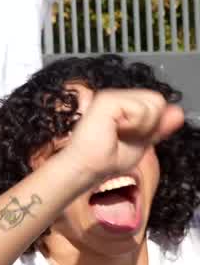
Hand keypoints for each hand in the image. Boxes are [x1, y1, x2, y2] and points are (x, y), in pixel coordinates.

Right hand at [60, 88, 184, 185]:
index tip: (130, 136)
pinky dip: (133, 125)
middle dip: (149, 123)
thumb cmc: (105, 159)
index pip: (156, 103)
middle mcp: (117, 96)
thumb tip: (178, 112)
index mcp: (124, 104)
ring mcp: (111, 96)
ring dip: (141, 126)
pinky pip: (140, 109)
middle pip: (158, 100)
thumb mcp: (142, 143)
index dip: (152, 123)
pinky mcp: (107, 99)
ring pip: (153, 103)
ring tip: (118, 133)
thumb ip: (159, 127)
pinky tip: (114, 130)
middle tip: (124, 135)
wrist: (86, 168)